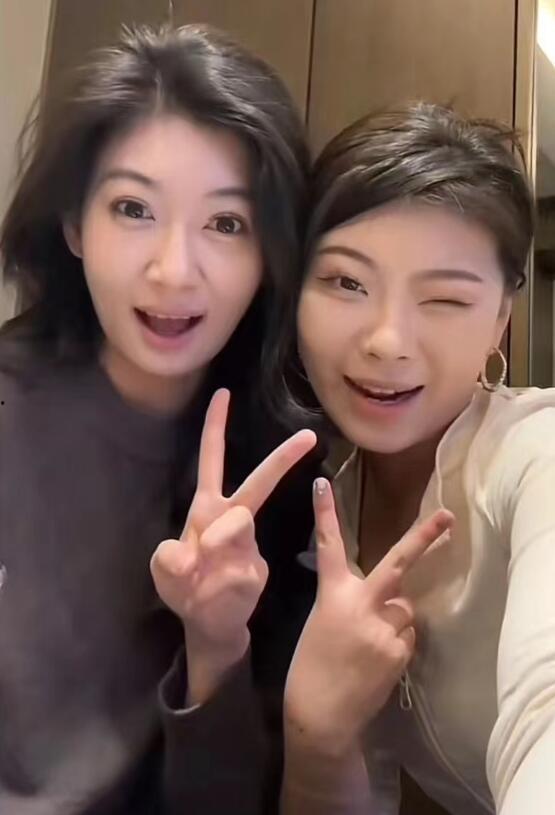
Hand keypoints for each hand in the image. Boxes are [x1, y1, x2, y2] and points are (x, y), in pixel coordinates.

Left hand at [150, 389, 315, 697]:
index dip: (216, 427)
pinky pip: (236, 570)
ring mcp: (248, 544)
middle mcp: (231, 519)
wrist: (209, 624)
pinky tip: (213, 594)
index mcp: (207, 508)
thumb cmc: (186, 588)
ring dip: (212, 548)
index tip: (224, 392)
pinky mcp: (257, 570)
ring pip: (237, 526)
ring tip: (198, 571)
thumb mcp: (165, 570)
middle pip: (257, 482)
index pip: (212, 460)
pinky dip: (216, 585)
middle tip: (308, 436)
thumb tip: (191, 551)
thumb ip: (169, 558)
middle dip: (281, 460)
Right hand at [284, 477, 452, 755]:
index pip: (329, 547)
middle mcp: (361, 606)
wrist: (320, 715)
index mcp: (332, 596)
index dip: (325, 514)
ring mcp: (383, 629)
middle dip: (424, 538)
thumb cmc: (311, 666)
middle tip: (448, 516)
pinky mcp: (399, 652)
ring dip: (396, 618)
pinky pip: (408, 635)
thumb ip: (352, 602)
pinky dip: (398, 642)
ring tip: (371, 644)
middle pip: (397, 564)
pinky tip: (377, 661)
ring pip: (405, 608)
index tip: (322, 484)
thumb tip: (388, 594)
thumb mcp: (322, 622)